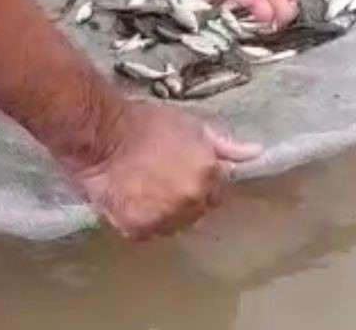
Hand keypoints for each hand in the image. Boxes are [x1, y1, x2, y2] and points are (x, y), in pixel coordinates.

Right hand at [66, 102, 261, 240]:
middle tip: (157, 178)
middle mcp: (192, 200)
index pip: (215, 193)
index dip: (197, 182)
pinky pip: (146, 231)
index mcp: (209, 175)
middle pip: (195, 210)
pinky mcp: (139, 229)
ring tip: (141, 188)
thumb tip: (255, 152)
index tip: (178, 172)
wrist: (101, 134)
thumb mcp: (189, 126)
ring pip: (172, 224)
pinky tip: (128, 198)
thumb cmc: (143, 123)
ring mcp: (166, 217)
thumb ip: (224, 145)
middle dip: (182, 198)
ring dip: (162, 212)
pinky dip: (138, 219)